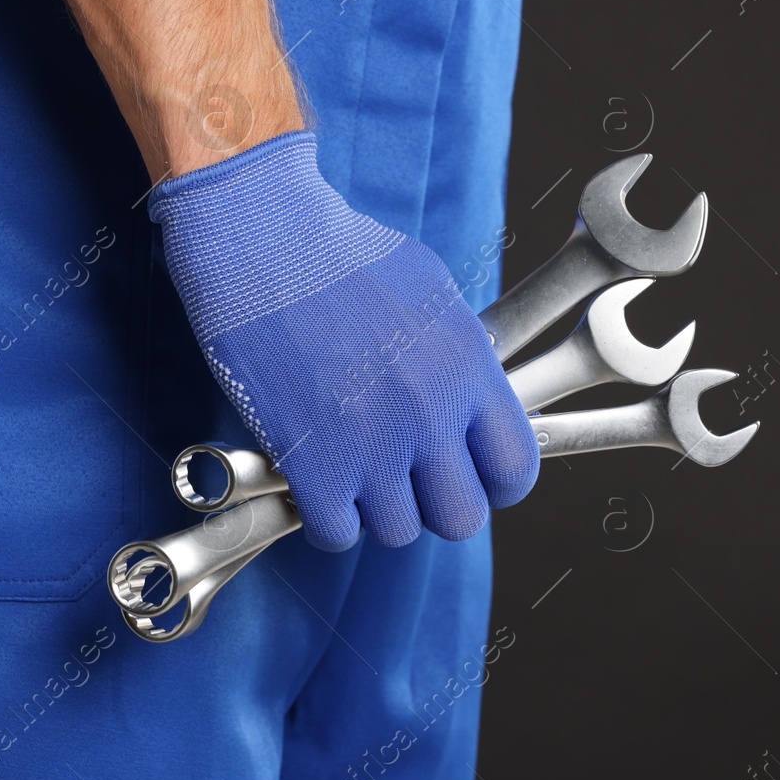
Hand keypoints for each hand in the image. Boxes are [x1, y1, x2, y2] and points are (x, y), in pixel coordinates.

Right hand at [151, 131, 540, 550]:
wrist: (264, 245)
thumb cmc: (339, 255)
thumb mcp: (431, 294)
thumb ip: (459, 360)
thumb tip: (469, 401)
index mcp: (468, 371)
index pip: (515, 468)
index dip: (494, 483)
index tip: (472, 478)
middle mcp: (430, 416)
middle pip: (461, 517)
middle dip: (435, 504)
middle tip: (407, 479)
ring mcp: (372, 446)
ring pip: (397, 530)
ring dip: (375, 508)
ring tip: (353, 468)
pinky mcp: (313, 465)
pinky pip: (336, 534)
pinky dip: (327, 519)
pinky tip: (317, 483)